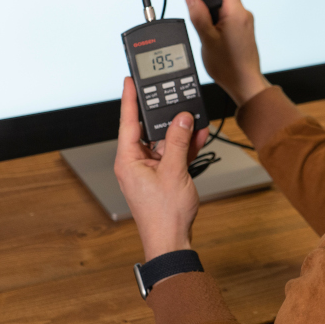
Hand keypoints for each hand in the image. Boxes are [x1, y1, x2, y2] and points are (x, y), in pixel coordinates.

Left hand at [114, 77, 209, 262]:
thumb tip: (182, 119)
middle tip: (175, 100)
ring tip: (194, 121)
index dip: (129, 100)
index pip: (127, 122)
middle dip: (165, 118)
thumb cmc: (164, 216)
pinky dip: (184, 148)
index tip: (130, 81)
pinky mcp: (161, 177)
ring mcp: (148, 171)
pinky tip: (197, 138)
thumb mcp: (174, 172)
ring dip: (180, 134)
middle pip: (149, 131)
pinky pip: (172, 156)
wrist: (171, 242)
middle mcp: (135, 164)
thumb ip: (179, 142)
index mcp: (128, 161)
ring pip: (164, 143)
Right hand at [185, 0, 271, 106]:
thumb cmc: (229, 66)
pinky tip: (210, 17)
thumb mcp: (207, 40)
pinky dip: (219, 9)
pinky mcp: (243, 29)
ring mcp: (245, 22)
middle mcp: (243, 15)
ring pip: (228, 2)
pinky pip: (230, 12)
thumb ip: (199, 16)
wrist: (245, 83)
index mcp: (236, 14)